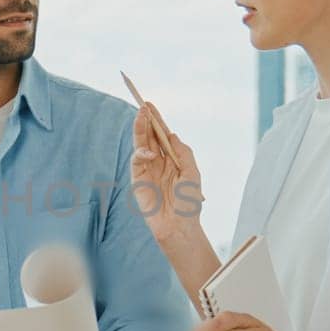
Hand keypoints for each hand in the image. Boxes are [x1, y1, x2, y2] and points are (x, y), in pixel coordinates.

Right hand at [129, 102, 203, 241]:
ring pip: (140, 144)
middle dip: (145, 121)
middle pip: (149, 136)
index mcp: (172, 159)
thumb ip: (183, 152)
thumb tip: (171, 134)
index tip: (149, 105)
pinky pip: (137, 161)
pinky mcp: (138, 180)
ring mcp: (147, 170)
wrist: (179, 225)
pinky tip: (149, 152)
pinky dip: (141, 153)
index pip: (161, 135)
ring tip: (142, 116)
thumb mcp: (192, 172)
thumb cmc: (189, 202)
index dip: (156, 121)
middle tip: (143, 106)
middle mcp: (158, 161)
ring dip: (140, 130)